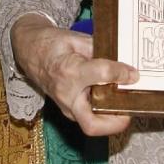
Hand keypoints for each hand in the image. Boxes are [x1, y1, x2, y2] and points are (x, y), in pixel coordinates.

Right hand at [11, 14, 137, 136]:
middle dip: (115, 123)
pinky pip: (89, 119)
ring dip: (112, 120)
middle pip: (91, 123)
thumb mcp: (77, 39)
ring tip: (127, 105)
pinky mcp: (68, 111)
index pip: (101, 74)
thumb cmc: (53, 43)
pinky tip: (115, 102)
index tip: (134, 73)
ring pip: (91, 125)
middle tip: (131, 110)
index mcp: (69, 70)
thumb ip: (100, 50)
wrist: (29, 52)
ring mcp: (65, 107)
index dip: (121, 73)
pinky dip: (105, 115)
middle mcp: (66, 94)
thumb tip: (123, 61)